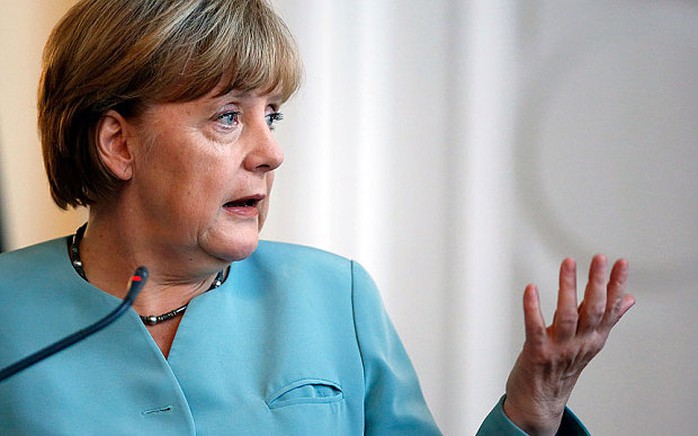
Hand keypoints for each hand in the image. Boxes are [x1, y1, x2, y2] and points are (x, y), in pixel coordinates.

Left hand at [503, 255, 634, 434]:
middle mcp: (580, 344)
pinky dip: (533, 308)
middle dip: (597, 283)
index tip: (621, 263)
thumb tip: (627, 299)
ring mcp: (559, 349)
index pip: (610, 308)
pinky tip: (531, 290)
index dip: (617, 285)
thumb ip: (606, 319)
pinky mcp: (537, 352)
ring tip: (568, 264)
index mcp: (593, 339)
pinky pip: (535, 328)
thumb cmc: (561, 369)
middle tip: (599, 259)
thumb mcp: (588, 343)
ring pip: (567, 315)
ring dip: (568, 288)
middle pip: (593, 310)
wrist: (540, 402)